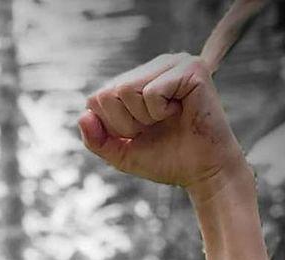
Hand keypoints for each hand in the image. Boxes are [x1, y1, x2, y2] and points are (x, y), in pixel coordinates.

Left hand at [78, 52, 247, 192]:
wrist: (202, 172)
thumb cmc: (166, 159)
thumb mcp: (122, 154)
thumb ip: (96, 140)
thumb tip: (82, 115)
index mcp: (137, 80)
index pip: (97, 98)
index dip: (112, 126)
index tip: (138, 134)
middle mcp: (154, 66)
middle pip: (108, 93)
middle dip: (125, 123)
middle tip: (153, 129)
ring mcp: (173, 63)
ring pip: (126, 89)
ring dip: (142, 118)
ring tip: (166, 120)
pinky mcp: (191, 68)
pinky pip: (152, 92)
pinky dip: (160, 112)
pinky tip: (179, 112)